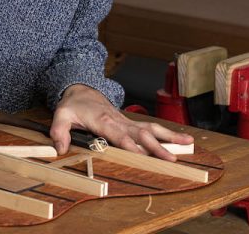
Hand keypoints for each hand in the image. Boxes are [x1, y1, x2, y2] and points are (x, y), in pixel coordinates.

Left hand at [49, 84, 193, 160]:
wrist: (81, 89)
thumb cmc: (73, 105)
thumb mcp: (60, 115)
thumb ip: (59, 131)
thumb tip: (60, 148)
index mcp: (103, 121)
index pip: (119, 135)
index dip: (131, 145)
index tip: (143, 156)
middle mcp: (119, 121)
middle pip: (141, 134)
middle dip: (156, 146)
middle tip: (172, 159)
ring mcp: (126, 121)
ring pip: (150, 128)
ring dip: (169, 136)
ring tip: (188, 143)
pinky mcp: (130, 123)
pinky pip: (150, 128)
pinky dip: (166, 134)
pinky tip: (181, 140)